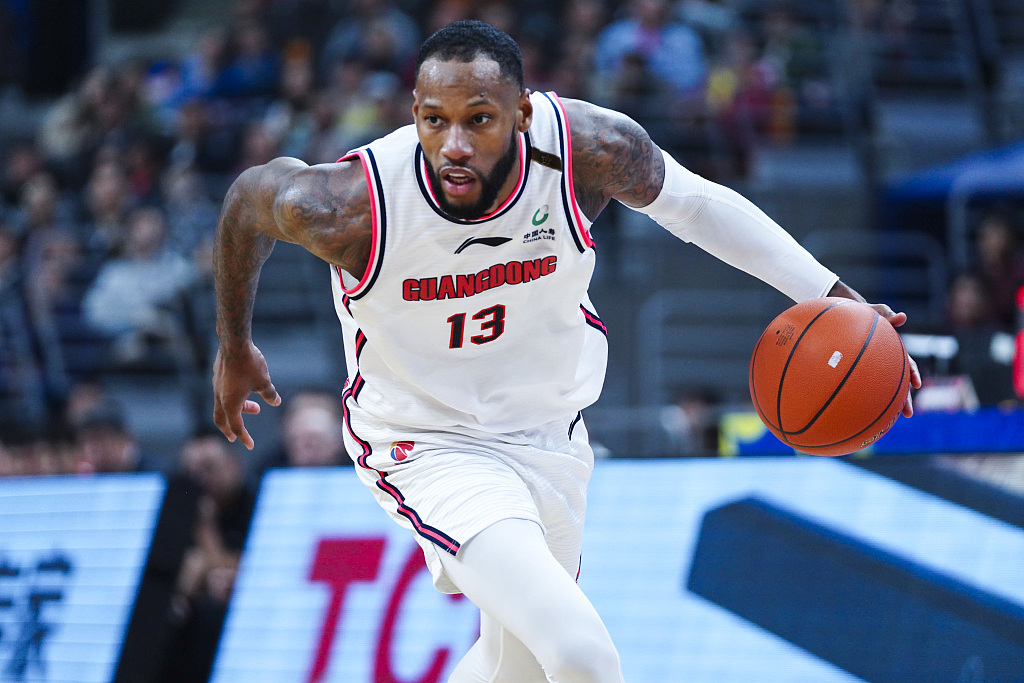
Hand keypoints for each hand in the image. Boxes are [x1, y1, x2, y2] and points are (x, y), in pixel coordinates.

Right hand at [212, 342, 280, 448]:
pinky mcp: (218, 375)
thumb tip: (276, 401)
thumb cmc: (250, 364)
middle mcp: (220, 397)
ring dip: (239, 409)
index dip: (244, 437)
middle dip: (230, 429)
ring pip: (224, 404)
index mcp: (230, 403)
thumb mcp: (264, 382)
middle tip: (236, 436)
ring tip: (256, 408)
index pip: (237, 427)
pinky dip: (235, 397)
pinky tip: (248, 389)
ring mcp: (217, 385)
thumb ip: (270, 394)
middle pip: (221, 419)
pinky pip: (224, 392)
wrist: (234, 343)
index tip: (250, 445)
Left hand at [827, 281, 921, 417]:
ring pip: (880, 387)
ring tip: (886, 421)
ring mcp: (872, 366)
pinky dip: (863, 397)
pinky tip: (857, 412)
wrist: (844, 314)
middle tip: (907, 414)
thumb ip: (885, 314)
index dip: (912, 373)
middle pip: (897, 381)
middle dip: (903, 398)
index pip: (906, 363)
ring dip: (886, 403)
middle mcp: (884, 359)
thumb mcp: (873, 311)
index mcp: (891, 348)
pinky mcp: (858, 369)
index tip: (916, 385)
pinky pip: (861, 385)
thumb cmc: (861, 312)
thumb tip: (901, 316)